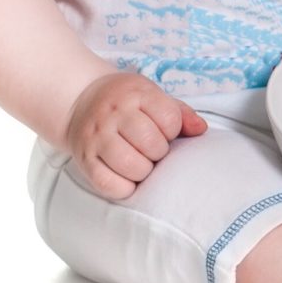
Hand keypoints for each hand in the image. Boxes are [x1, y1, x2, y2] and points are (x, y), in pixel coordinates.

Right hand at [63, 71, 207, 199]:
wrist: (81, 99)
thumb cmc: (127, 102)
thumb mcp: (153, 96)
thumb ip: (180, 113)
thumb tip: (201, 130)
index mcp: (136, 94)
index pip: (170, 119)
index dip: (173, 131)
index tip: (164, 131)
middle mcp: (114, 114)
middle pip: (151, 144)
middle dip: (159, 152)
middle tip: (152, 150)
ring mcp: (96, 137)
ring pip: (132, 166)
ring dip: (144, 171)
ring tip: (141, 163)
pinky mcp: (84, 159)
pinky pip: (108, 184)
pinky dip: (124, 187)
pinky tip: (127, 177)